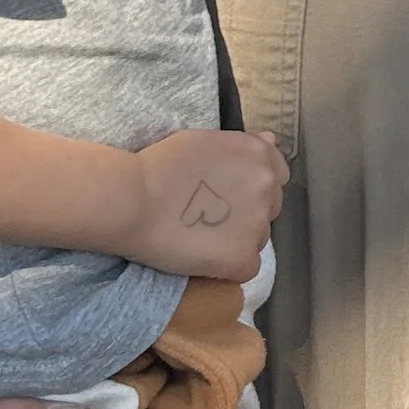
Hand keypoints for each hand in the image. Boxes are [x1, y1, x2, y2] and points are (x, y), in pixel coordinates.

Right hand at [122, 127, 287, 278]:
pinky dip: (228, 268)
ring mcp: (257, 224)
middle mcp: (266, 186)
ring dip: (238, 240)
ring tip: (201, 238)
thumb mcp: (204, 141)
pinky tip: (203, 259)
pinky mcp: (242, 258)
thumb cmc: (159, 165)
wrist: (131, 199)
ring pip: (258, 238)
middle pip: (269, 208)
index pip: (276, 175)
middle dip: (246, 213)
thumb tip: (270, 141)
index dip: (252, 187)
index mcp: (258, 154)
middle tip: (209, 216)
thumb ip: (241, 145)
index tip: (227, 194)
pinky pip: (247, 267)